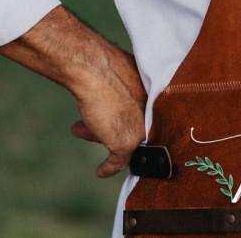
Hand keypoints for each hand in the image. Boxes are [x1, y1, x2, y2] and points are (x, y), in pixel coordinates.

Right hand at [70, 61, 147, 177]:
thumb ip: (127, 90)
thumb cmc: (107, 67)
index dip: (135, 118)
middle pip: (136, 127)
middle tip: (95, 124)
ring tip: (83, 131)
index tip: (122, 119)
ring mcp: (142, 131)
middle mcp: (154, 116)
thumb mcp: (124, 79)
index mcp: (157, 97)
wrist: (94, 69)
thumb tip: (117, 93)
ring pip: (125, 141)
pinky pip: (119, 161)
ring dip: (104, 137)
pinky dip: (109, 167)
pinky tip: (101, 171)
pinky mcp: (126, 144)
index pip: (148, 114)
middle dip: (115, 125)